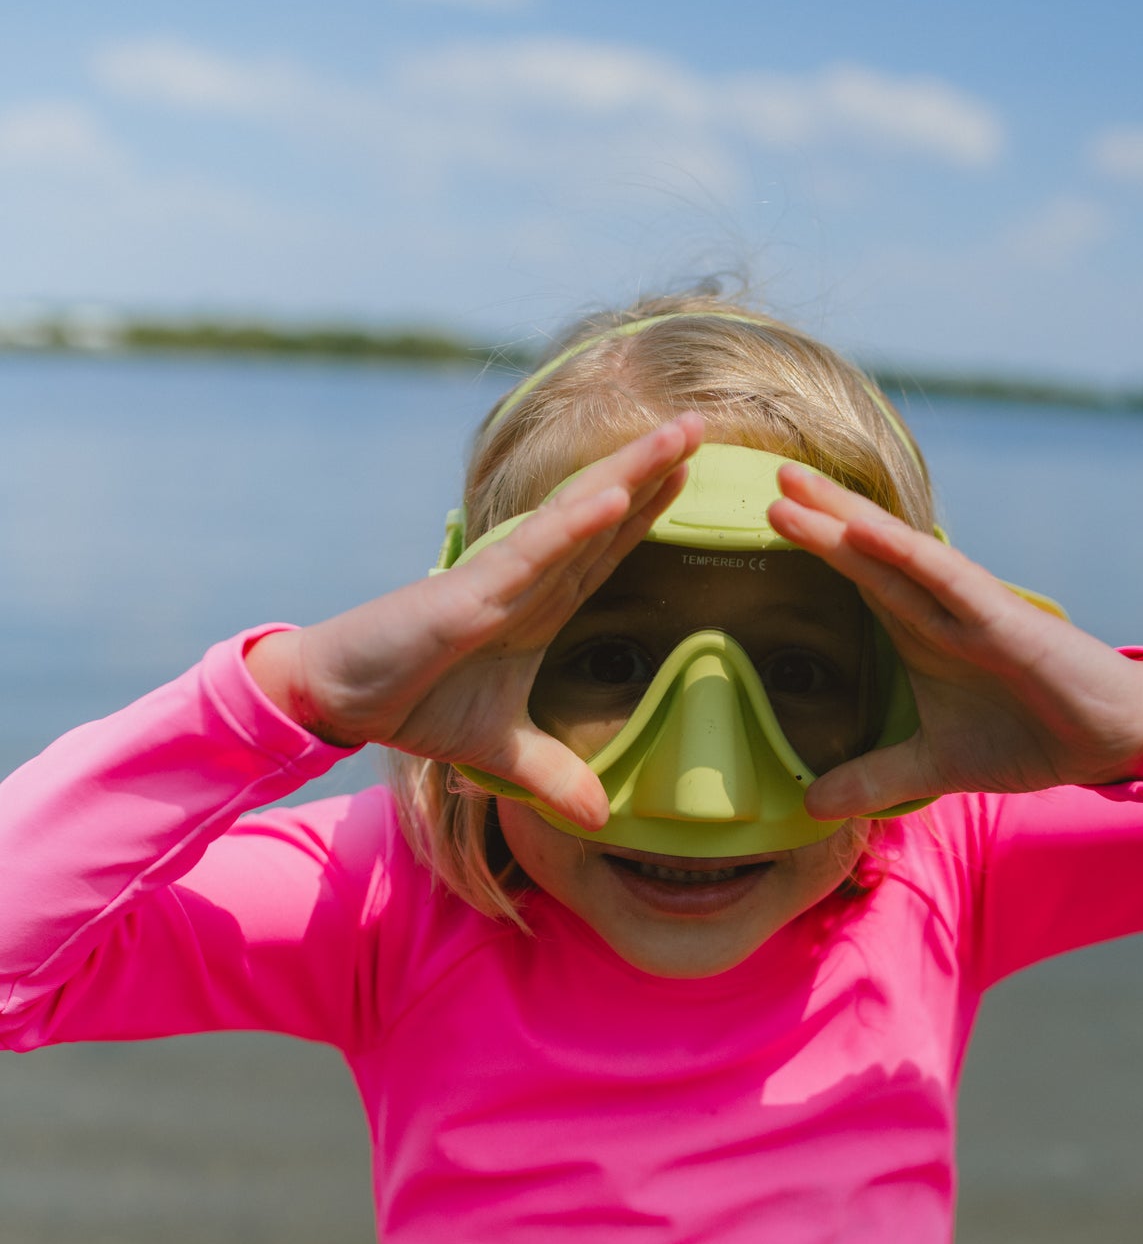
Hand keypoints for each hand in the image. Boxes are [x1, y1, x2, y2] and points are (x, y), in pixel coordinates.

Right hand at [244, 415, 704, 828]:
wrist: (342, 698)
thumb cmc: (414, 703)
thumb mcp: (499, 750)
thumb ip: (552, 774)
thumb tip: (599, 818)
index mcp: (537, 604)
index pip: (603, 549)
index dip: (645, 511)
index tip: (690, 474)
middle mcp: (525, 578)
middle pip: (601, 516)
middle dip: (652, 470)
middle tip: (701, 425)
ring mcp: (500, 579)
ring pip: (576, 517)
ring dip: (628, 474)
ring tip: (678, 437)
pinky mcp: (469, 594)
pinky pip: (531, 555)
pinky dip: (574, 526)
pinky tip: (614, 495)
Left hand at [767, 464, 1142, 816]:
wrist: (1109, 739)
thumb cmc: (1027, 734)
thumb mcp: (934, 766)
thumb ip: (875, 778)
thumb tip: (812, 806)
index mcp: (921, 630)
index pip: (857, 579)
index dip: (814, 548)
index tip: (764, 519)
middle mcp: (939, 608)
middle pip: (867, 552)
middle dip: (820, 514)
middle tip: (769, 476)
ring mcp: (970, 608)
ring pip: (896, 554)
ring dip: (846, 520)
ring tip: (794, 488)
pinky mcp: (1004, 621)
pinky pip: (948, 580)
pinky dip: (906, 554)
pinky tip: (865, 531)